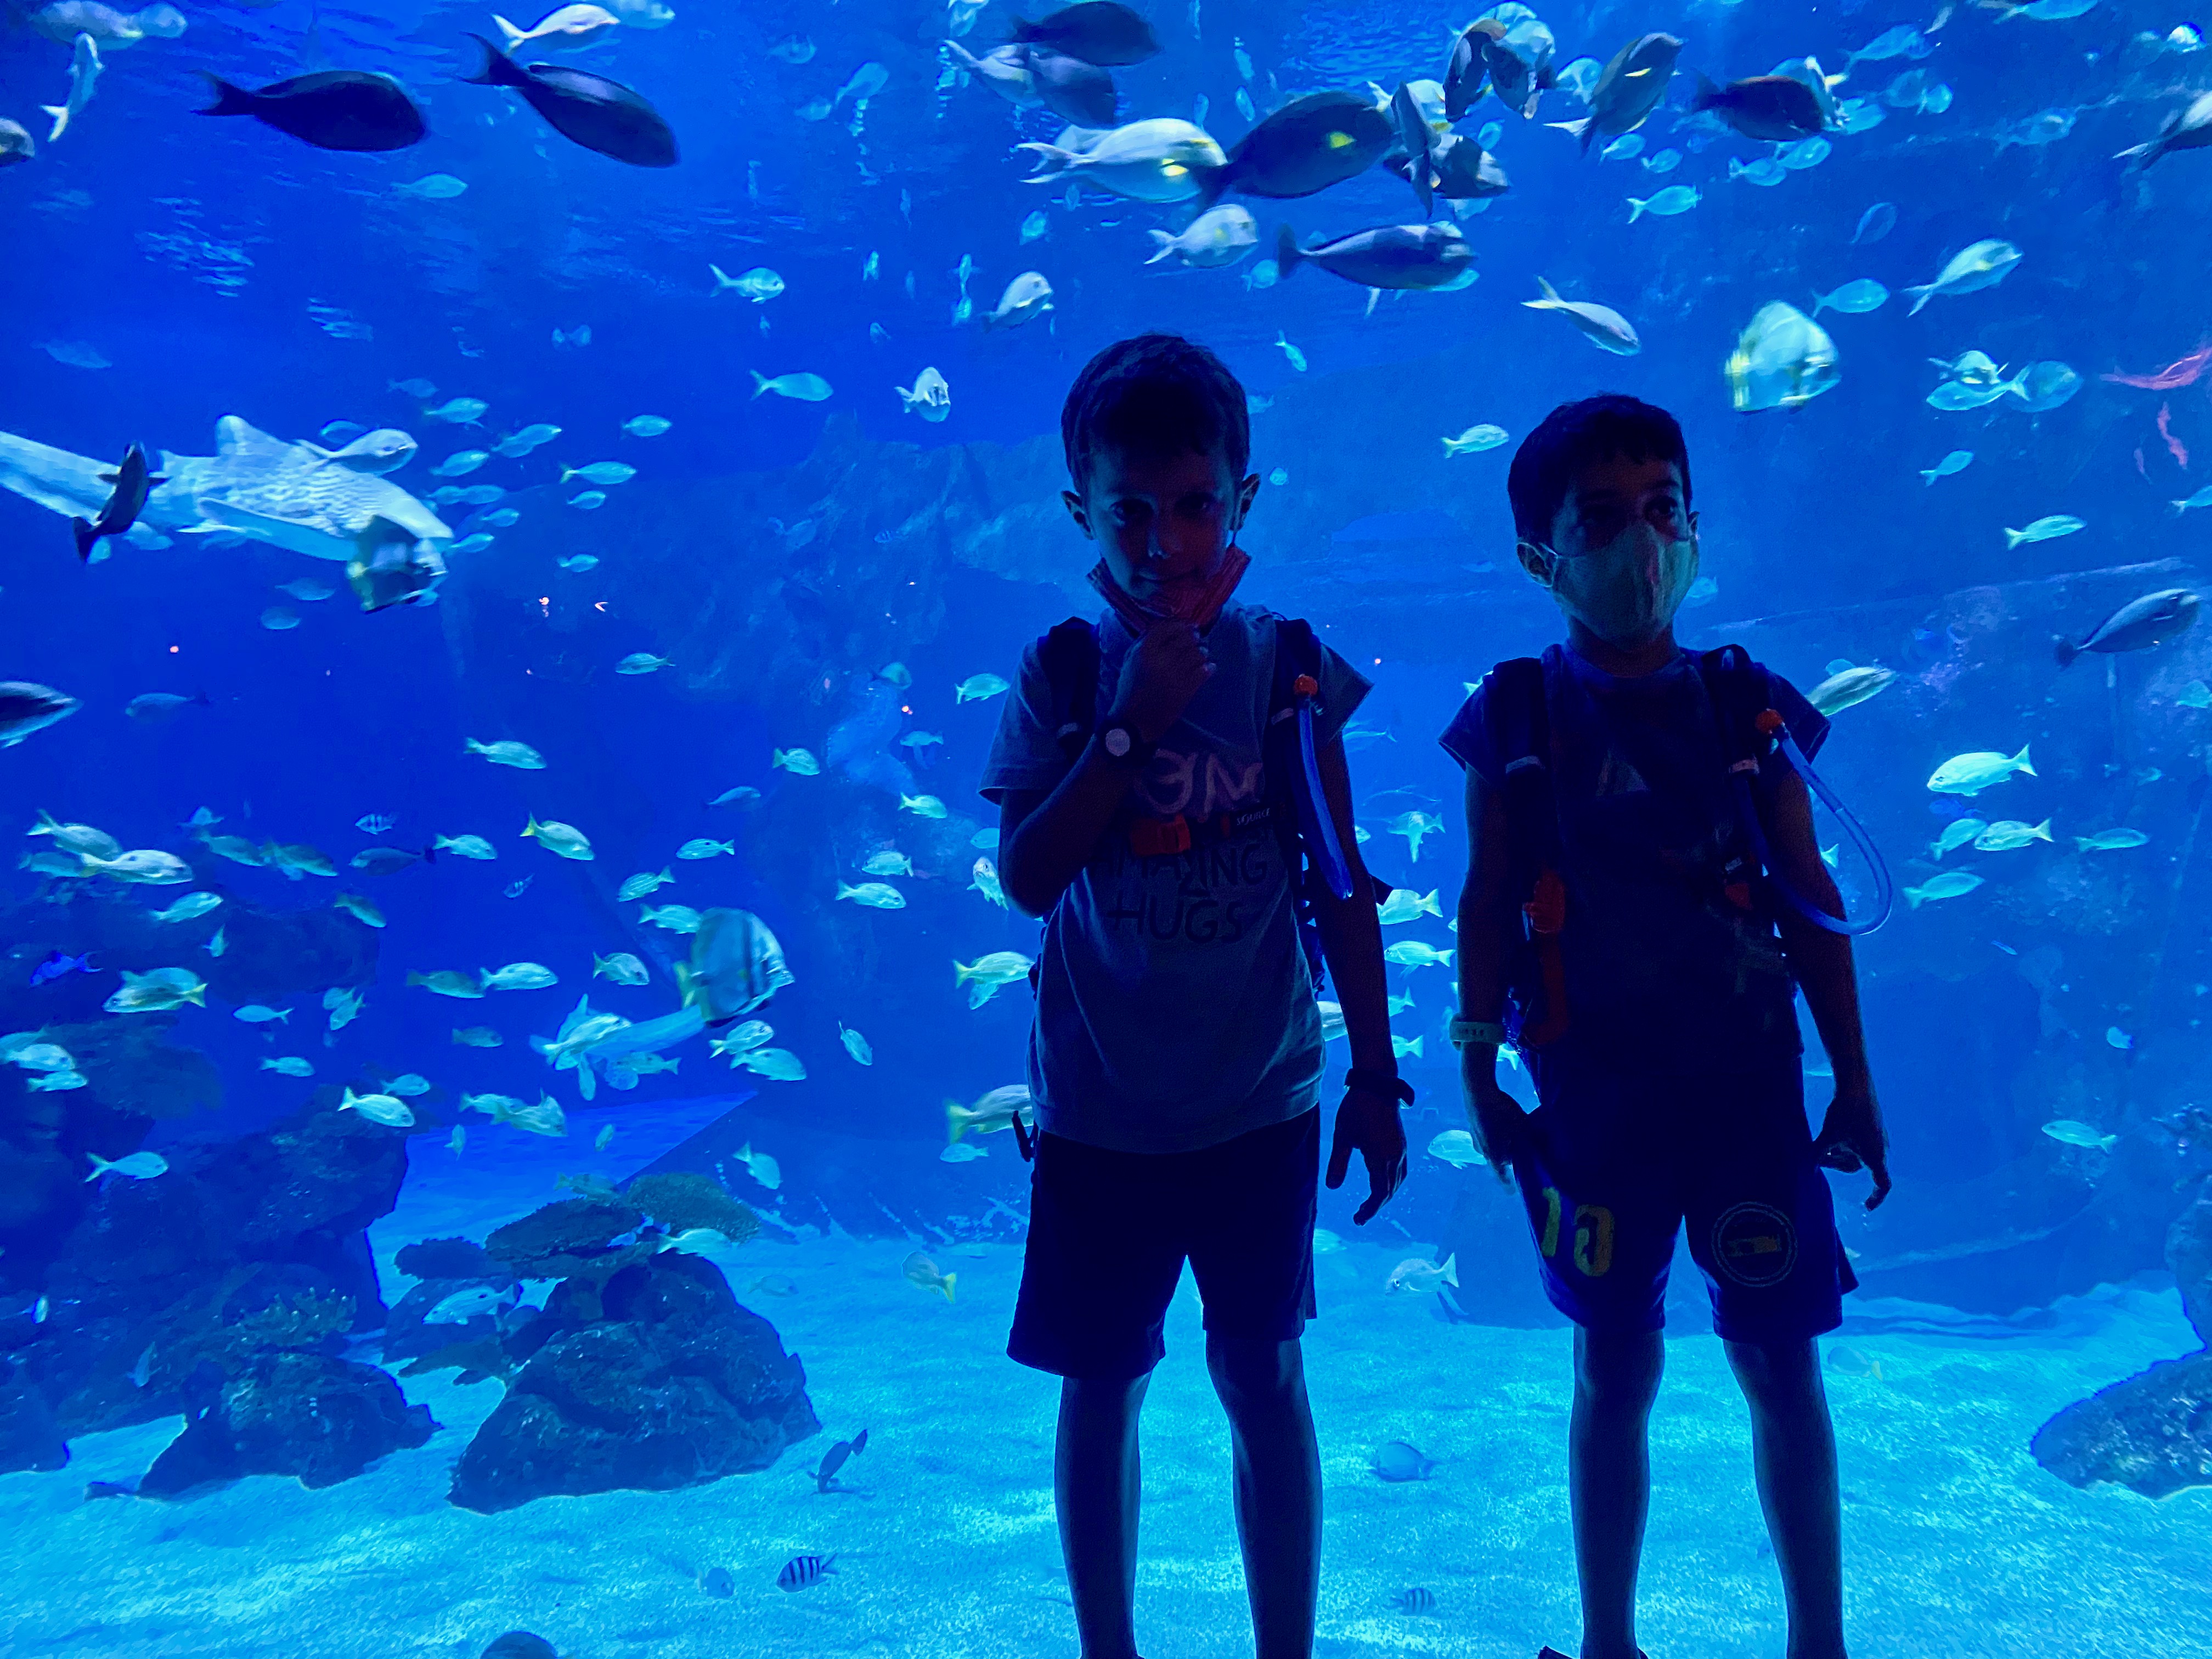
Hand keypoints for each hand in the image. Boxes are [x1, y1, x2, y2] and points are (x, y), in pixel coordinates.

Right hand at [1109, 618, 1211, 742]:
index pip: (1168, 627)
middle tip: (1198, 640)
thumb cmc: (1130, 689)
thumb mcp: (1129, 661)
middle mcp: (1160, 659)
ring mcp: (1175, 675)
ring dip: (1203, 652)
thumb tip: (1165, 625)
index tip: (1189, 626)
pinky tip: (1208, 668)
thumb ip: (1143, 641)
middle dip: (1195, 638)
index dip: (1182, 625)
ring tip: (1202, 655)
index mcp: (1144, 650)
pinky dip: (1209, 667)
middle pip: (1186, 638)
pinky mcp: (1186, 689)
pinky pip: (1204, 671)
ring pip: (1198, 653)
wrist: (1133, 721)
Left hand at [1325, 1084, 1406, 1225]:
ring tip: (1370, 1204)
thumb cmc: (1357, 1108)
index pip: (1379, 1192)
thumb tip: (1332, 1188)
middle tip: (1359, 1216)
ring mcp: (1401, 1150)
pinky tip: (1383, 1183)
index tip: (1358, 1220)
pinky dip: (1392, 1183)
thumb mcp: (1342, 1135)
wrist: (1377, 1085)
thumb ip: (1338, 1162)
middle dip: (1376, 1206)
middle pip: (1389, 1190)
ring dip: (1385, 1195)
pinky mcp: (1401, 1144)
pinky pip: (1401, 1171)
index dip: (1370, 1209)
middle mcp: (1395, 1156)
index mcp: (1381, 1156)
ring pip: (1397, 1182)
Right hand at [1461, 1052, 1528, 1184]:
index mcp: (1494, 1157)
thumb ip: (1536, 1141)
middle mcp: (1482, 1152)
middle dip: (1511, 1161)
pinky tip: (1502, 1124)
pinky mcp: (1473, 1127)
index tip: (1514, 1192)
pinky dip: (1496, 1136)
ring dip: (1503, 1146)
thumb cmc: (1501, 1111)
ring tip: (1514, 1138)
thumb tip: (1549, 1150)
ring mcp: (1475, 1139)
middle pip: (1499, 1162)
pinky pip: (1487, 1138)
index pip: (1503, 1179)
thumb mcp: (1524, 1127)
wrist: (1477, 1089)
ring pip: (1493, 1149)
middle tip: (1523, 1156)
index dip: (1510, 1186)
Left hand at [1813, 1082, 1890, 1209]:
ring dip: (1839, 1152)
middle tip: (1819, 1155)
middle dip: (1837, 1164)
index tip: (1866, 1207)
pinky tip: (1833, 1131)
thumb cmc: (1844, 1112)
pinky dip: (1845, 1142)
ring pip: (1857, 1154)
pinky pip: (1859, 1142)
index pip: (1882, 1184)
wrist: (1856, 1083)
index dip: (1876, 1197)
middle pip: (1858, 1167)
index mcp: (1875, 1155)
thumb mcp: (1828, 1136)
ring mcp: (1879, 1136)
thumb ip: (1818, 1154)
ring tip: (1825, 1141)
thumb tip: (1806, 1168)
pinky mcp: (1874, 1125)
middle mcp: (1881, 1148)